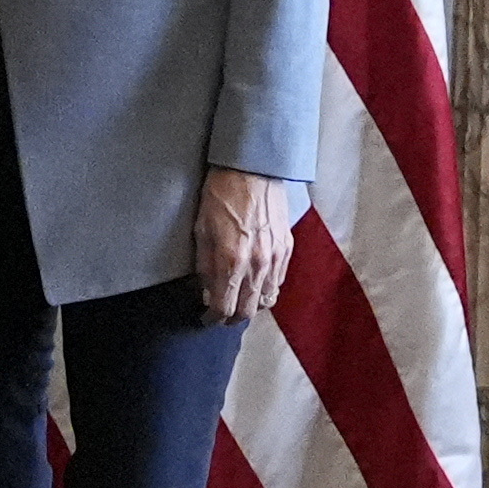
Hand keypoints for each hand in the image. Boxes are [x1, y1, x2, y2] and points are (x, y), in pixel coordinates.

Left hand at [195, 166, 303, 324]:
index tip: (206, 318)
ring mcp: (275, 257)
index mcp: (231, 261)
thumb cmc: (222, 195)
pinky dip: (266, 289)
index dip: (212, 318)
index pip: (223, 307)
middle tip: (221, 315)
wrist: (252, 169)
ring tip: (239, 301)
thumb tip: (205, 292)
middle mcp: (257, 264)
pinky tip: (256, 284)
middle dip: (232, 318)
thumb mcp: (201, 230)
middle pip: (247, 311)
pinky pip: (278, 282)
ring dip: (251, 306)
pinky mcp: (287, 248)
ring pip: (266, 300)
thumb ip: (204, 266)